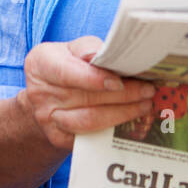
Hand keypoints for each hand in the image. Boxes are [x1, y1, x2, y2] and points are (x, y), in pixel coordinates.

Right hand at [23, 35, 155, 153]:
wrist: (48, 98)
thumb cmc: (68, 66)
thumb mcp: (73, 49)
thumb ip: (90, 49)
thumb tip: (113, 55)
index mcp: (41, 64)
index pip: (68, 72)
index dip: (94, 79)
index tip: (119, 82)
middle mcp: (40, 93)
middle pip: (85, 97)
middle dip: (122, 95)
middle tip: (148, 90)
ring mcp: (49, 119)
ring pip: (89, 120)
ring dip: (122, 113)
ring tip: (145, 104)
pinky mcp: (60, 138)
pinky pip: (91, 136)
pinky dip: (115, 128)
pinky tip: (132, 119)